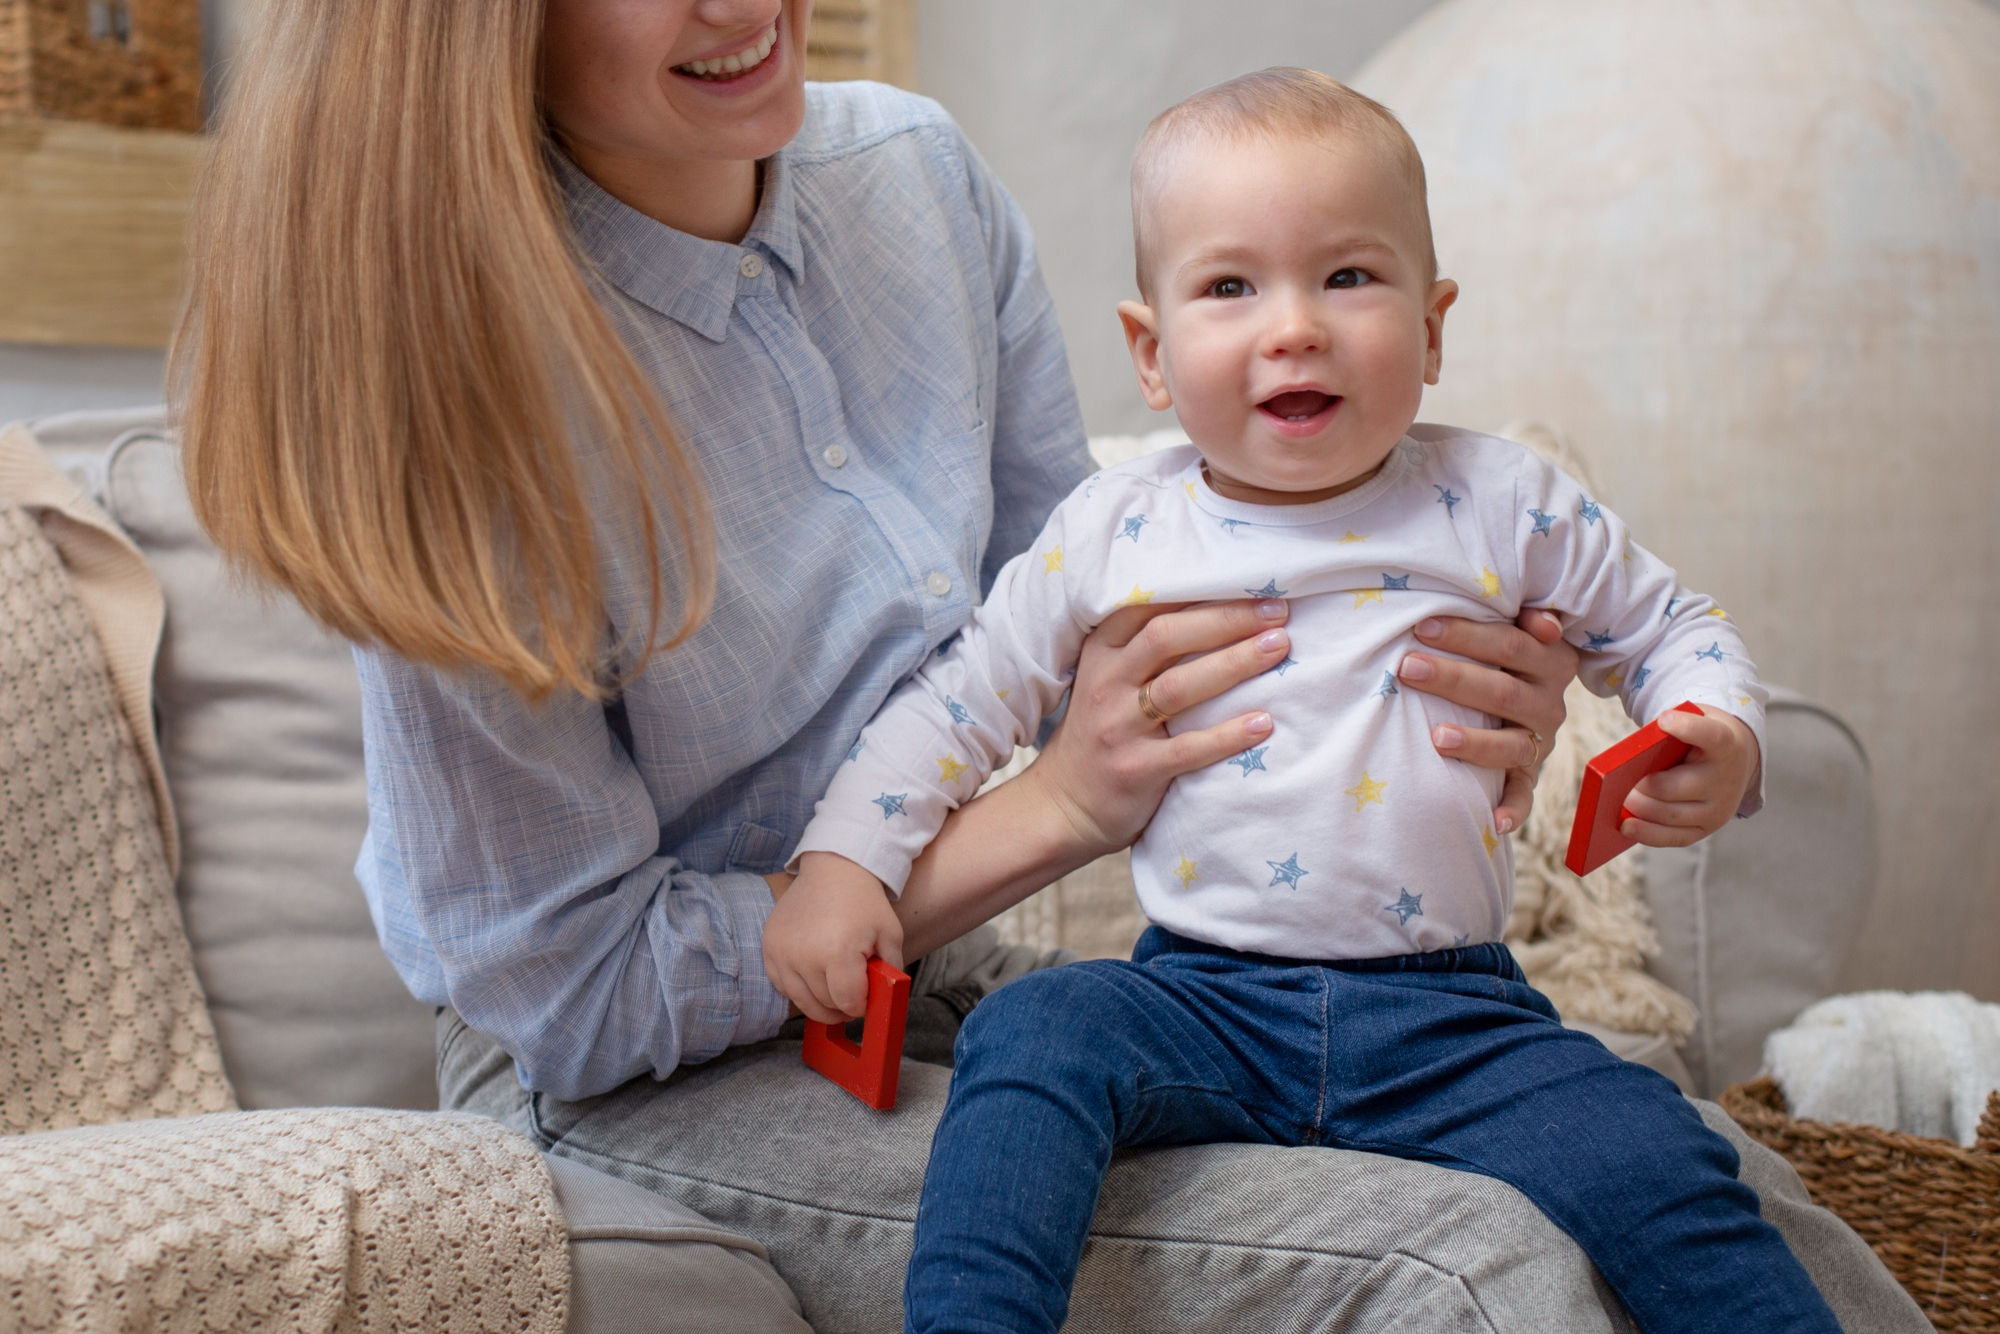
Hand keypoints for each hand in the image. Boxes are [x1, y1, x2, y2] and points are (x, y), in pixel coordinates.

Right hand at [762, 853, 903, 1023]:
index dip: (861, 1005)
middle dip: (842, 1005)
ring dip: (820, 1002)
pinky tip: (813, 977)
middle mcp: (803, 956)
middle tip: (853, 995)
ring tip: (835, 991)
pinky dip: (798, 988)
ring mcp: (781, 952)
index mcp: (836, 953)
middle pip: (824, 1004)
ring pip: (800, 1000)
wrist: (833, 869)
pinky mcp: (768, 947)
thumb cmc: (864, 902)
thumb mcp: (890, 935)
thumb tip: (884, 1002)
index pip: (848, 1002)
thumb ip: (890, 973)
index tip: (866, 997)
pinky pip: (781, 985)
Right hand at [1024, 597, 1289, 854]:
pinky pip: (1188, 749)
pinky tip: (1265, 722)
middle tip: (1278, 613)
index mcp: (1102, 651)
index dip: (1201, 591)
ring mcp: (1118, 728)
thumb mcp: (1108, 677)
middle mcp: (1106, 683)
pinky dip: (1228, 735)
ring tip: (1278, 648)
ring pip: (1179, 687)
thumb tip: (1226, 608)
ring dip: (1233, 664)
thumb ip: (1148, 646)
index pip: (1149, 606)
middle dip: (1226, 620)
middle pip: (1166, 638)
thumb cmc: (1102, 730)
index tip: (1251, 581)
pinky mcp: (1136, 770)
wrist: (1062, 804)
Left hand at [1396, 608, 1578, 833]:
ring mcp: (1540, 741)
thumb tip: (1541, 620)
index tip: (1421, 627)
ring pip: (1511, 745)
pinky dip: (1512, 810)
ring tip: (1436, 738)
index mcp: (1551, 660)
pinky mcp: (1528, 773)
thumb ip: (1521, 617)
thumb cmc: (1503, 652)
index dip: (1467, 636)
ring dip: (1475, 743)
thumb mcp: (1518, 628)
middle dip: (1453, 680)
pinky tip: (1492, 822)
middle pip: (1502, 692)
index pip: (1511, 645)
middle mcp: (1550, 702)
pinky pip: (1524, 795)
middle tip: (1407, 669)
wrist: (1531, 692)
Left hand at [1618, 706, 1760, 846]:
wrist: (1735, 759)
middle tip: (1616, 784)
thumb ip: (1666, 736)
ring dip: (1639, 809)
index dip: (1687, 728)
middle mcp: (1725, 779)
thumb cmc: (1698, 740)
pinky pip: (1674, 837)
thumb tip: (1624, 768)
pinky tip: (1625, 826)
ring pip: (1670, 815)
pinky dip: (1647, 833)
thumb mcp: (1692, 724)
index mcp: (1725, 744)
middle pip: (1673, 787)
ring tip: (1616, 802)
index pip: (1711, 736)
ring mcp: (1719, 808)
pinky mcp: (1707, 828)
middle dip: (1641, 786)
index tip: (1664, 720)